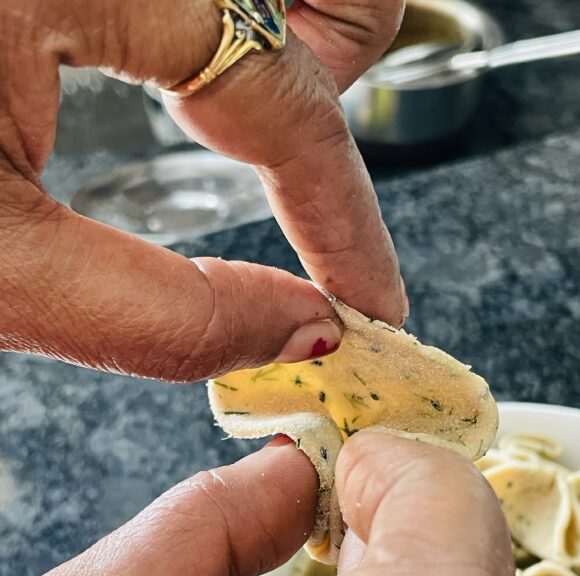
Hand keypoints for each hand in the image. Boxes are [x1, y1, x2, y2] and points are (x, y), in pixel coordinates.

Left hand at [0, 0, 406, 383]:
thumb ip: (157, 312)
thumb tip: (294, 331)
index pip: (284, 103)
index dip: (346, 215)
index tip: (372, 296)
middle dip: (339, 90)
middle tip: (304, 187)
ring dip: (294, 49)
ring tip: (246, 126)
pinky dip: (232, 30)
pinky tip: (194, 81)